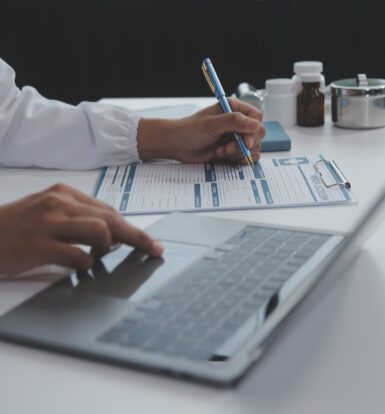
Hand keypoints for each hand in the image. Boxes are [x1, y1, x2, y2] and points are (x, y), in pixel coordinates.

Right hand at [0, 184, 162, 275]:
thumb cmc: (15, 226)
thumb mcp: (48, 211)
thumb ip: (78, 217)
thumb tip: (110, 233)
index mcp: (63, 194)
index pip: (108, 210)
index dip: (132, 227)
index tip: (149, 240)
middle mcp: (60, 203)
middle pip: (111, 219)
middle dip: (138, 237)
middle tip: (155, 250)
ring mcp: (49, 223)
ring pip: (100, 231)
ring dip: (107, 248)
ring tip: (97, 257)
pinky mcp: (39, 244)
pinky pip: (78, 255)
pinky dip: (86, 263)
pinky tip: (80, 266)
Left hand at [137, 98, 264, 164]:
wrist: (177, 145)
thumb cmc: (189, 130)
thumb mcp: (212, 124)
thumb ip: (234, 122)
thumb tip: (255, 125)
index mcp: (234, 109)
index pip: (256, 118)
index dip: (254, 131)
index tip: (246, 141)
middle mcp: (237, 123)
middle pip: (257, 134)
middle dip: (245, 144)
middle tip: (228, 147)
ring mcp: (235, 137)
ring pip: (253, 148)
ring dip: (238, 152)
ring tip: (221, 151)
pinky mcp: (231, 150)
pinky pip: (245, 157)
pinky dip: (237, 159)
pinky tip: (222, 155)